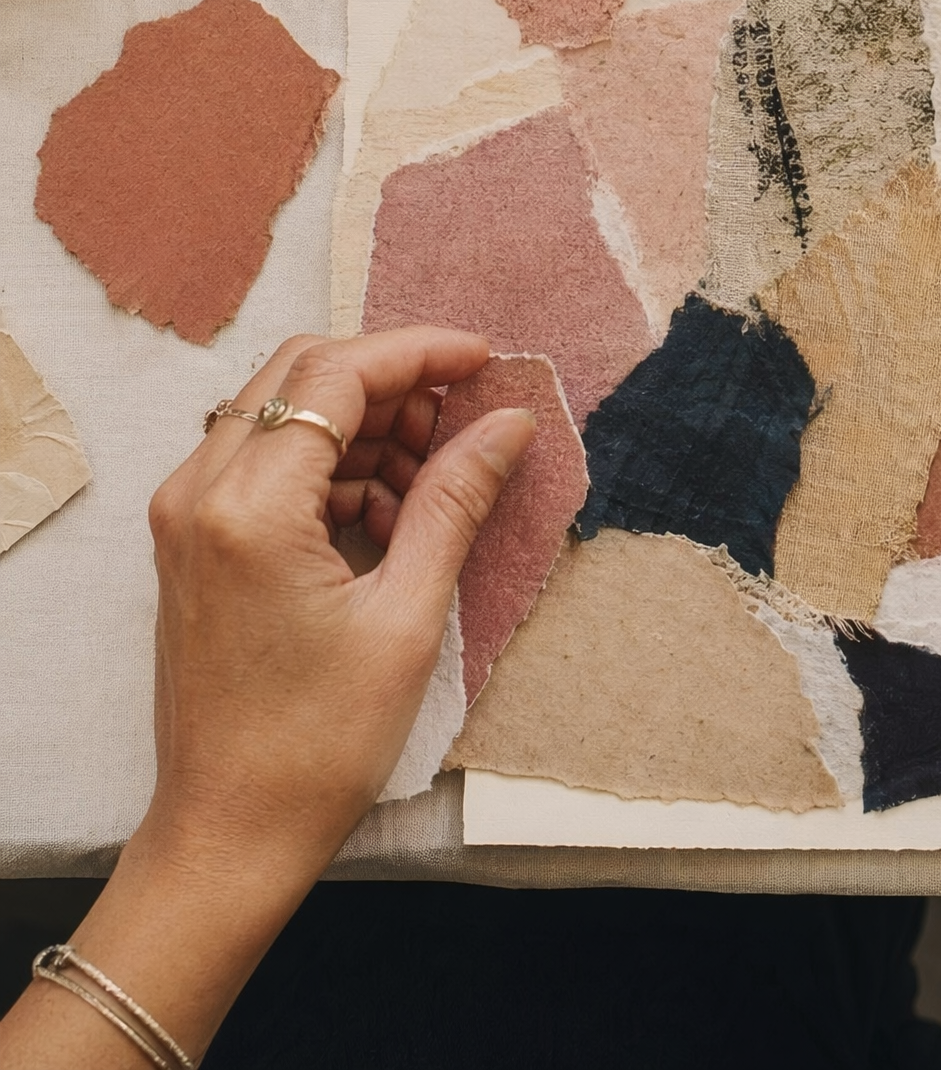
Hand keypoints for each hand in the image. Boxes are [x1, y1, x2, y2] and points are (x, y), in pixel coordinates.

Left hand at [0, 328, 531, 1069]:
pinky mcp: (194, 542)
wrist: (227, 835)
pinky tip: (389, 514)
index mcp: (249, 508)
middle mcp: (199, 493)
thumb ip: (454, 500)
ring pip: (283, 411)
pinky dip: (333, 464)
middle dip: (392, 378)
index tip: (484, 360)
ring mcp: (187, 517)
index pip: (337, 375)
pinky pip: (266, 460)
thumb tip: (506, 422)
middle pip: (302, 375)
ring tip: (434, 478)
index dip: (419, 352)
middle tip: (464, 414)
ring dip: (365, 423)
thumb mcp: (408, 615)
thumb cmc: (318, 744)